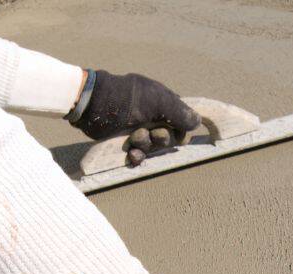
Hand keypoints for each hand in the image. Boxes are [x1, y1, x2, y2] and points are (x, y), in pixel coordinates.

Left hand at [69, 70, 200, 165]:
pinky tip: (132, 155)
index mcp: (161, 103)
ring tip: (134, 138)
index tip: (179, 134)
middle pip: (169, 137)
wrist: (94, 104)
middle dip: (161, 138)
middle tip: (151, 132)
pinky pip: (139, 155)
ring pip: (153, 147)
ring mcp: (138, 129)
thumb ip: (180, 112)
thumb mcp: (158, 100)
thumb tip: (198, 122)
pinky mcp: (124, 142)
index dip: (181, 130)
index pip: (181, 121)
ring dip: (147, 145)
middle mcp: (151, 116)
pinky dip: (137, 156)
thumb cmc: (127, 98)